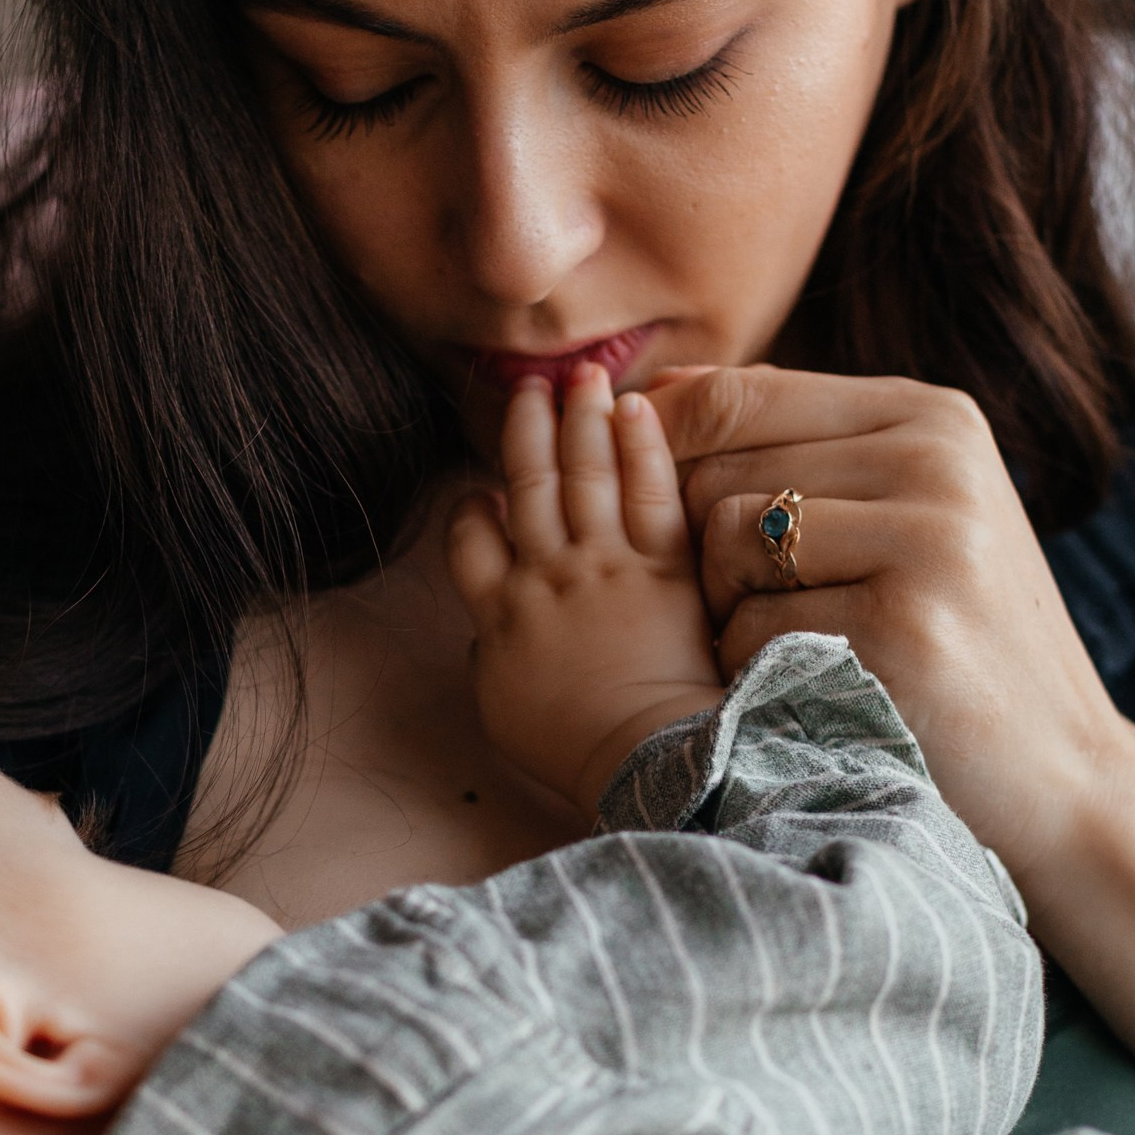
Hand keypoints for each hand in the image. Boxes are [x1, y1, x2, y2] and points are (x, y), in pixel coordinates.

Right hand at [445, 366, 718, 813]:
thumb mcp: (503, 709)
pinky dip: (640, 447)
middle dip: (526, 430)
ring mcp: (604, 565)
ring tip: (580, 377)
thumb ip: (493, 657)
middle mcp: (546, 575)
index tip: (483, 492)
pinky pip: (649, 493)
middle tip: (528, 386)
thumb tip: (491, 634)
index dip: (473, 509)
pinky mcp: (664, 567)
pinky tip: (634, 408)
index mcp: (500, 613)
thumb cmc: (573, 746)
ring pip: (584, 475)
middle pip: (528, 486)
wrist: (641, 757)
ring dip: (578, 419)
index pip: (471, 540)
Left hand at [647, 365, 1124, 894]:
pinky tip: (806, 688)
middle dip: (699, 548)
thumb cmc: (956, 637)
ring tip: (786, 643)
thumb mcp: (904, 512)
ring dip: (724, 607)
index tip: (644, 503)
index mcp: (933, 416)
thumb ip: (796, 445)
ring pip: (724, 540)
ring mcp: (925, 542)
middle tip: (752, 606)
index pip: (739, 395)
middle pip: (717, 471)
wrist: (1060, 771)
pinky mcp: (902, 629)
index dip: (663, 446)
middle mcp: (935, 460)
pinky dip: (751, 668)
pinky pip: (749, 625)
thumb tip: (661, 391)